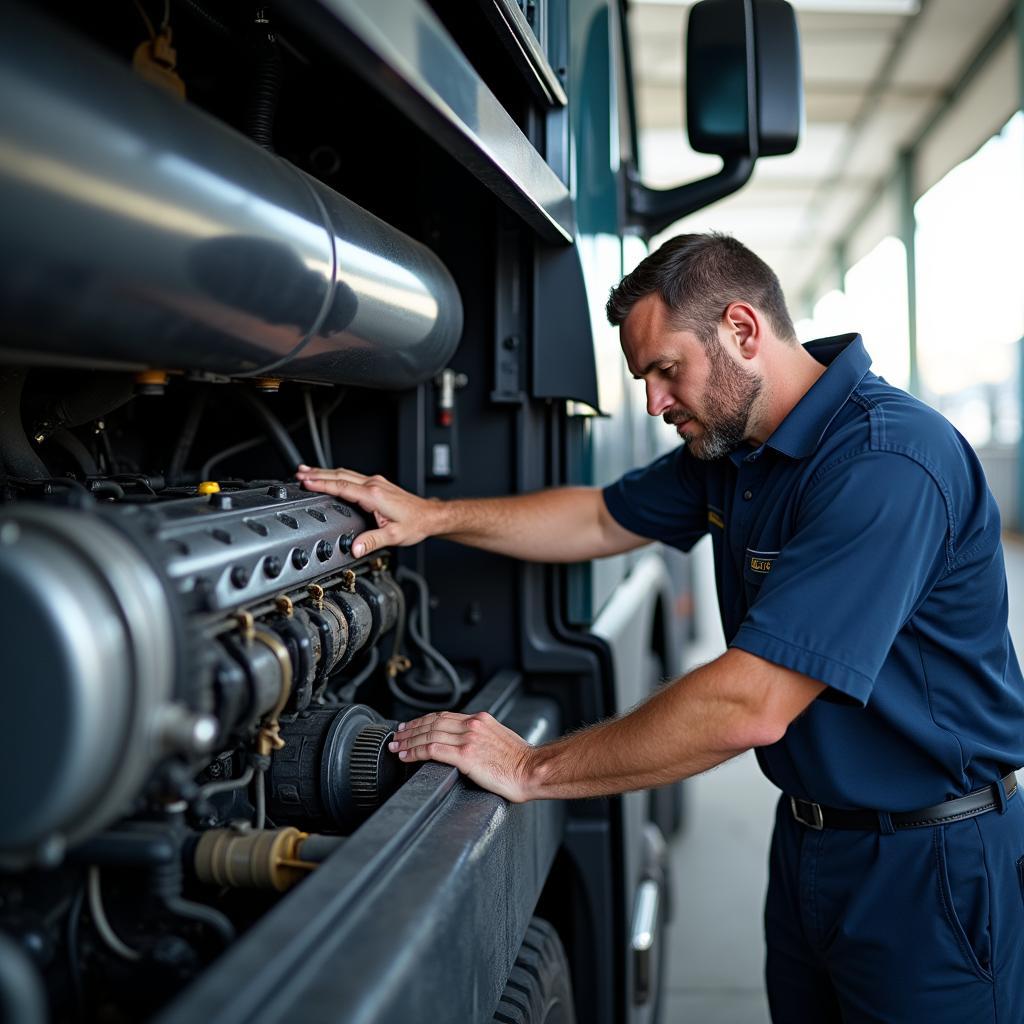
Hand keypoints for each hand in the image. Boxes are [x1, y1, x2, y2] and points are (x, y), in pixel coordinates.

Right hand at [295, 465, 438, 556]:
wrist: (430, 516)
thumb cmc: (415, 524)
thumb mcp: (393, 536)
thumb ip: (371, 541)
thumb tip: (354, 548)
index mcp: (374, 495)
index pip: (342, 486)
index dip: (322, 484)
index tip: (306, 481)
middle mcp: (374, 485)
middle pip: (340, 476)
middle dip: (317, 474)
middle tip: (299, 474)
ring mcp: (376, 483)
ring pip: (345, 474)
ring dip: (325, 472)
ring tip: (307, 472)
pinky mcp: (377, 484)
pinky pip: (352, 476)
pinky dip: (336, 475)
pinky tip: (329, 477)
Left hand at [388, 711, 535, 802]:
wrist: (533, 770)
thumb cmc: (520, 761)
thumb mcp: (499, 739)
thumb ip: (480, 737)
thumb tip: (466, 746)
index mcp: (480, 720)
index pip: (443, 716)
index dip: (423, 721)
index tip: (411, 726)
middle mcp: (472, 725)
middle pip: (432, 723)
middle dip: (411, 729)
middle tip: (397, 735)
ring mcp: (468, 739)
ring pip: (429, 735)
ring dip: (409, 741)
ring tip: (396, 747)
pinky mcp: (466, 756)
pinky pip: (433, 750)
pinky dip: (416, 751)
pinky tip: (406, 756)